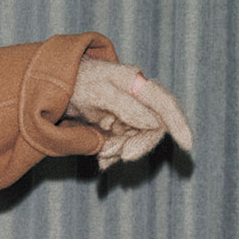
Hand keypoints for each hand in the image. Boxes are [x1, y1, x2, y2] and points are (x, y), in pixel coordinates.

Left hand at [64, 55, 193, 169]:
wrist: (50, 80)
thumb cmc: (74, 81)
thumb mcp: (98, 92)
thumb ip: (126, 106)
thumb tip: (154, 123)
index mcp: (136, 84)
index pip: (165, 105)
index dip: (179, 124)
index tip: (188, 146)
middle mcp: (135, 98)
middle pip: (151, 127)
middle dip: (137, 145)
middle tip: (116, 155)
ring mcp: (124, 112)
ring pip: (135, 139)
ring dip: (121, 151)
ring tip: (102, 154)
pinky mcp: (112, 124)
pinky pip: (120, 143)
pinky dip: (112, 152)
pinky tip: (101, 158)